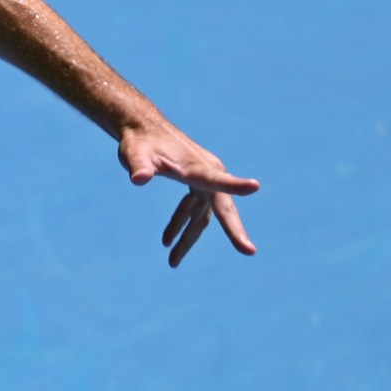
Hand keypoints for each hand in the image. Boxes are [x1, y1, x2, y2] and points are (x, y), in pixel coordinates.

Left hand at [118, 120, 261, 267]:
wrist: (142, 128)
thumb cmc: (139, 142)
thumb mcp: (135, 154)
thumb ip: (138, 166)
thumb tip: (139, 178)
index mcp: (197, 166)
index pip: (217, 180)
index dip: (235, 185)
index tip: (255, 186)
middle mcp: (207, 173)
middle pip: (223, 208)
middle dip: (234, 231)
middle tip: (248, 251)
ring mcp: (203, 179)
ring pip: (202, 216)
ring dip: (187, 239)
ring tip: (172, 262)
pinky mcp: (196, 182)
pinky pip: (192, 209)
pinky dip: (180, 223)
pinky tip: (166, 241)